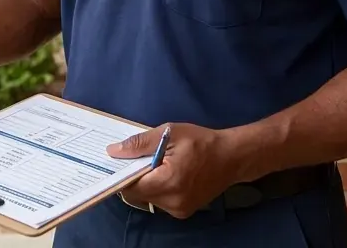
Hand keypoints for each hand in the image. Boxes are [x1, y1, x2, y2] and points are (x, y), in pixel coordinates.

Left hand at [107, 123, 244, 218]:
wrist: (233, 157)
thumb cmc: (202, 142)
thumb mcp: (170, 134)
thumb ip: (140, 144)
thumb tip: (113, 151)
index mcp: (169, 182)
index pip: (130, 187)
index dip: (121, 175)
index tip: (116, 162)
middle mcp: (173, 202)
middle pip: (138, 194)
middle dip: (133, 178)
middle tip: (136, 159)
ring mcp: (179, 210)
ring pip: (148, 199)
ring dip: (146, 183)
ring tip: (155, 164)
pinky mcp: (183, 211)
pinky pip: (160, 201)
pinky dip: (157, 188)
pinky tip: (165, 173)